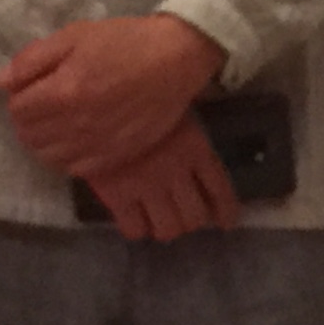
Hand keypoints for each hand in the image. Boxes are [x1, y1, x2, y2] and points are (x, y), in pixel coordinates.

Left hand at [0, 14, 226, 180]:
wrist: (177, 59)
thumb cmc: (125, 41)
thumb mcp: (75, 36)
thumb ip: (32, 60)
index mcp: (62, 92)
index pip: (17, 110)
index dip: (20, 98)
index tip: (34, 88)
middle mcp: (76, 125)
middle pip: (29, 137)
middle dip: (29, 121)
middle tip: (45, 105)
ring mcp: (97, 144)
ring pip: (49, 157)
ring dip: (45, 142)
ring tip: (59, 124)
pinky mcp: (117, 156)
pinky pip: (76, 169)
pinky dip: (68, 158)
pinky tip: (77, 141)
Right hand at [81, 114, 241, 242]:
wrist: (97, 99)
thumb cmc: (139, 94)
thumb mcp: (174, 108)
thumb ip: (187, 134)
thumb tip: (197, 156)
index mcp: (196, 148)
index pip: (220, 189)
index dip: (225, 211)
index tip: (226, 222)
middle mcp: (177, 173)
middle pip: (195, 216)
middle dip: (191, 221)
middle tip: (183, 217)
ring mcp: (147, 187)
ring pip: (168, 228)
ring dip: (166, 228)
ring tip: (159, 222)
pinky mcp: (117, 196)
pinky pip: (134, 228)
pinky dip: (138, 230)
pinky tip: (136, 223)